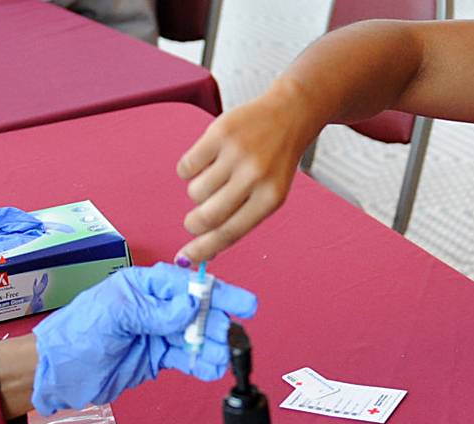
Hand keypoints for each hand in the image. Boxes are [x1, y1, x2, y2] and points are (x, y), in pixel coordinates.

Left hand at [30, 262, 258, 414]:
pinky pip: (186, 359)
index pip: (188, 285)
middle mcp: (155, 307)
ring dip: (213, 347)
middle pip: (198, 312)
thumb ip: (154, 311)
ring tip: (225, 358)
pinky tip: (213, 369)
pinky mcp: (157, 358)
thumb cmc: (78, 334)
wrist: (58, 373)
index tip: (244, 304)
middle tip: (233, 338)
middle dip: (218, 323)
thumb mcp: (115, 315)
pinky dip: (201, 364)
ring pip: (195, 337)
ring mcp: (157, 333)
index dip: (218, 293)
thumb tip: (190, 307)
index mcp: (144, 286)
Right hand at [176, 80, 320, 263]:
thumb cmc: (275, 161)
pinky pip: (187, 166)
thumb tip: (205, 249)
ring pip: (195, 192)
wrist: (288, 114)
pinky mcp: (218, 133)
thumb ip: (240, 219)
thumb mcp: (270, 194)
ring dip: (198, 191)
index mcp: (270, 199)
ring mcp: (236, 153)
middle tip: (194, 221)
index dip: (203, 250)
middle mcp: (254, 176)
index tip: (185, 259)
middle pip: (207, 216)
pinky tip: (208, 159)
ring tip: (216, 176)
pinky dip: (191, 168)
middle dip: (193, 224)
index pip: (229, 233)